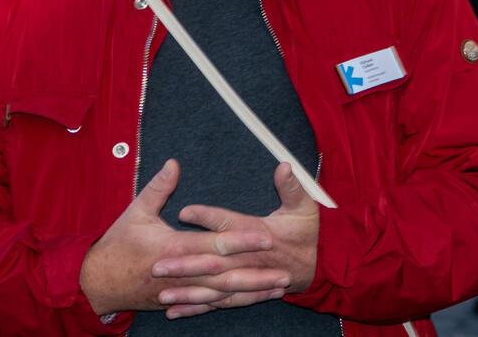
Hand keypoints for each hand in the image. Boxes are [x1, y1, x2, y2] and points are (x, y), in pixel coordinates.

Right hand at [79, 160, 290, 317]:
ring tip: (279, 288)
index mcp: (176, 247)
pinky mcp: (181, 299)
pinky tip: (254, 300)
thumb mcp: (136, 210)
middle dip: (257, 273)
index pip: (216, 243)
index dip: (242, 239)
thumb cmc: (117, 243)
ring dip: (251, 291)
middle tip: (286, 270)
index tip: (266, 236)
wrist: (98, 282)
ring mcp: (183, 290)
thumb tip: (174, 163)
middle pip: (227, 273)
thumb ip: (159, 188)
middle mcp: (184, 272)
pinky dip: (235, 302)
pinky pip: (213, 304)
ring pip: (224, 293)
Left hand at [152, 163, 319, 319]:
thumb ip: (291, 186)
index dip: (208, 218)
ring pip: (213, 289)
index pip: (230, 225)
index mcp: (259, 234)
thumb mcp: (304, 205)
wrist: (319, 266)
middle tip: (158, 264)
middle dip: (186, 264)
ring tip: (163, 294)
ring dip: (188, 293)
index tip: (184, 211)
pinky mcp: (242, 292)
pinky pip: (217, 303)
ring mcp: (245, 280)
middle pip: (214, 262)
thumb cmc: (307, 232)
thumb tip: (284, 165)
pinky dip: (197, 308)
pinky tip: (175, 311)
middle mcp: (249, 260)